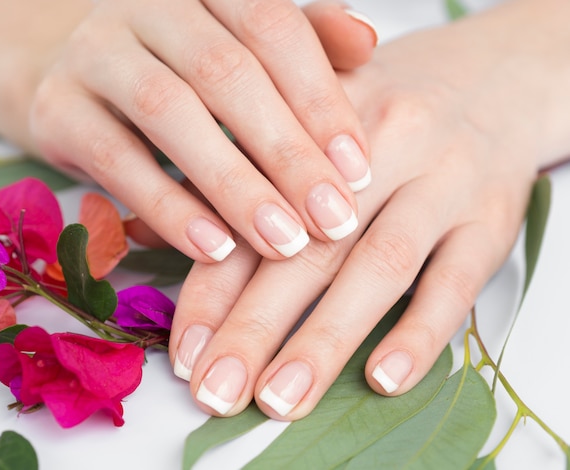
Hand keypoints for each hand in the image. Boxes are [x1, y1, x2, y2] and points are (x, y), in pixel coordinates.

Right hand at [29, 0, 375, 262]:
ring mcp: (94, 51)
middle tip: (333, 221)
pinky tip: (214, 248)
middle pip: (227, 74)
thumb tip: (367, 42)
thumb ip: (303, 45)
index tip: (358, 173)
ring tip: (283, 243)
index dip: (320, 101)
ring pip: (171, 113)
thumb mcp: (241, 51)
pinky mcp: (55, 108)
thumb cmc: (181, 68)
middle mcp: (147, 4)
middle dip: (287, 154)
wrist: (77, 76)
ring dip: (234, 185)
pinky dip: (169, 206)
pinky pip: (117, 159)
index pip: (274, 29)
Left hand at [167, 0, 564, 418]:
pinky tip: (384, 379)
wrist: (491, 81)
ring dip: (324, 340)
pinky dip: (419, 334)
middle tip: (216, 391)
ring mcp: (441, 184)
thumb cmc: (381, 113)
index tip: (185, 351)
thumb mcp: (305, 120)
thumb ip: (230, 176)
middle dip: (254, 327)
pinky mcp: (489, 220)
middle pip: (307, 248)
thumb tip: (144, 230)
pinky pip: (456, 282)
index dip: (213, 286)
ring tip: (280, 400)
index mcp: (317, 128)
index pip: (255, 214)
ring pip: (376, 269)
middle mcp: (380, 150)